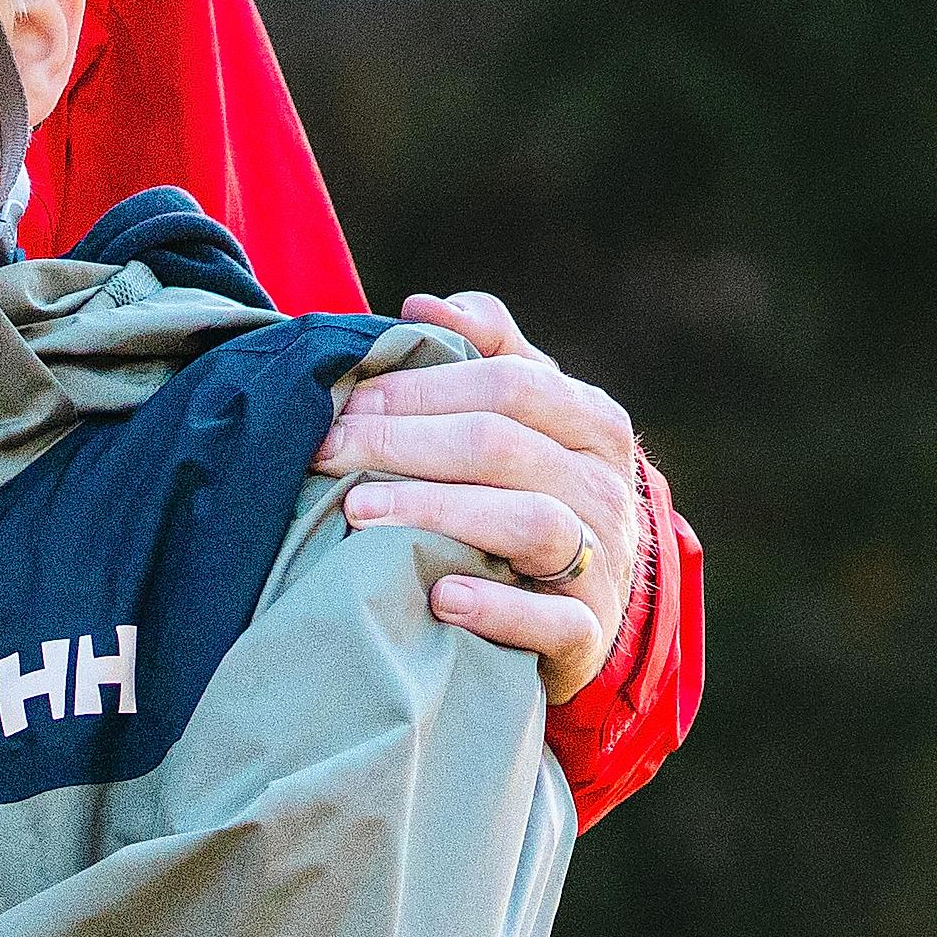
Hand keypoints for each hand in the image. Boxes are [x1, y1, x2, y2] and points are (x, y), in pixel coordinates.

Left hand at [328, 289, 646, 703]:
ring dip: (435, 512)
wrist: (583, 602)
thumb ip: (486, 351)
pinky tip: (439, 597)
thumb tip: (423, 305)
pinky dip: (495, 608)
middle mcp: (607, 486)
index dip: (420, 388)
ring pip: (528, 523)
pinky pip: (550, 621)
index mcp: (592, 422)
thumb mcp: (525, 416)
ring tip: (357, 512)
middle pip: (501, 447)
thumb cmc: (534, 491)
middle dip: (402, 443)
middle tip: (329, 452)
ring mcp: (604, 561)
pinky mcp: (588, 632)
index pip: (507, 385)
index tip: (347, 402)